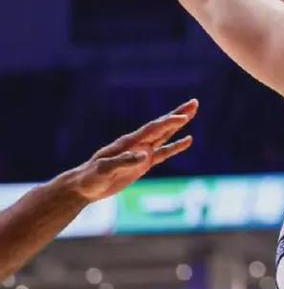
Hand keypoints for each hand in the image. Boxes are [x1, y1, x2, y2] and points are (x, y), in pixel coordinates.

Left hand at [70, 99, 197, 201]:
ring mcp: (142, 152)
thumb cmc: (91, 176)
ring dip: (179, 124)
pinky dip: (176, 146)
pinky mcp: (143, 164)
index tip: (182, 116)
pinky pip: (163, 153)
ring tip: (192, 112)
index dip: (168, 123)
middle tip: (194, 102)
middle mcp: (138, 143)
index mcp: (129, 142)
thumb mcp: (104, 170)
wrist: (84, 186)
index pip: (152, 129)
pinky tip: (188, 140)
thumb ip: (123, 161)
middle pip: (162, 126)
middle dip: (178, 114)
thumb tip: (144, 155)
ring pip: (165, 135)